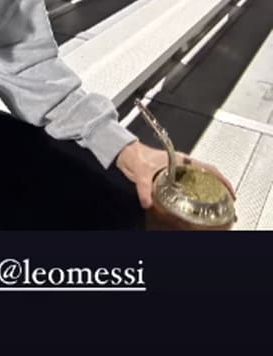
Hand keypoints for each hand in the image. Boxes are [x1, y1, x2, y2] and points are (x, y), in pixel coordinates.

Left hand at [115, 141, 235, 209]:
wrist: (125, 152)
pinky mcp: (171, 176)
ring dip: (208, 190)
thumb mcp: (141, 173)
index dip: (222, 179)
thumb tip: (147, 202)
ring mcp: (177, 170)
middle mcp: (181, 165)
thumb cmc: (136, 155)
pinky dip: (196, 193)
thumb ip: (144, 189)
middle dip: (219, 187)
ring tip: (215, 203)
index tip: (230, 190)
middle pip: (207, 175)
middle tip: (226, 201)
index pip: (208, 168)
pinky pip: (189, 185)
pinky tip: (195, 203)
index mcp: (181, 160)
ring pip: (199, 180)